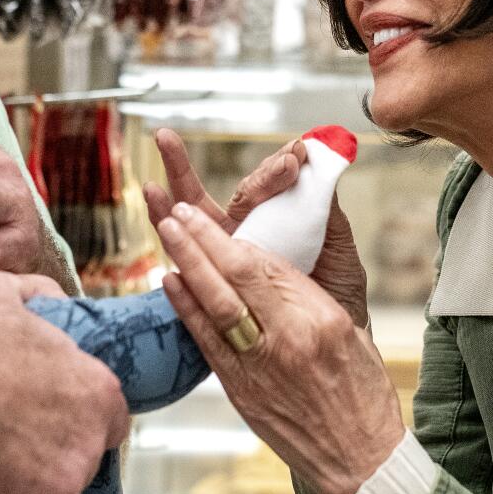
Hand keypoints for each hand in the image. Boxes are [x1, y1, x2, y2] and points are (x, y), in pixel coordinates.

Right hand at [0, 271, 128, 493]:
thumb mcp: (1, 294)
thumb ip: (38, 294)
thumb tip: (54, 296)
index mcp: (98, 392)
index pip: (110, 422)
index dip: (79, 425)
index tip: (49, 425)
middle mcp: (91, 443)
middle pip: (82, 463)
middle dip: (53, 459)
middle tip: (10, 447)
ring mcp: (63, 488)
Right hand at [144, 128, 369, 328]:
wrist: (331, 356)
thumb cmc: (336, 300)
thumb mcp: (338, 254)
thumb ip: (327, 214)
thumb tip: (321, 168)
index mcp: (279, 221)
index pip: (268, 186)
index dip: (275, 170)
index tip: (294, 155)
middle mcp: (246, 233)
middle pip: (219, 193)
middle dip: (192, 161)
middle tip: (170, 137)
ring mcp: (226, 255)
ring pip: (195, 214)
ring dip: (174, 179)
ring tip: (158, 148)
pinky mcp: (210, 282)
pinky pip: (186, 252)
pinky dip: (167, 221)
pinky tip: (154, 195)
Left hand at [154, 204, 403, 493]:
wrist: (360, 461)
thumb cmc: (363, 395)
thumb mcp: (351, 334)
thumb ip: (308, 300)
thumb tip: (267, 271)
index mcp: (320, 320)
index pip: (268, 268)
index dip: (234, 239)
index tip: (212, 216)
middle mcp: (287, 340)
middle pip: (236, 278)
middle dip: (202, 240)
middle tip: (177, 212)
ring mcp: (260, 368)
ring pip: (214, 306)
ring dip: (187, 265)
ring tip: (166, 232)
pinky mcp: (241, 393)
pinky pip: (207, 343)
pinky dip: (186, 310)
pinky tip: (169, 283)